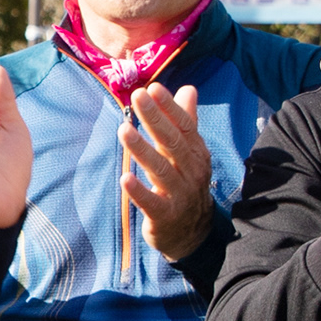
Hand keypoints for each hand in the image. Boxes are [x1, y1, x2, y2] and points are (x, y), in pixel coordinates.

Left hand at [117, 82, 211, 261]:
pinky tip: (125, 179)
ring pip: (161, 169)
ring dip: (142, 150)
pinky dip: (139, 191)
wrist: (192, 233)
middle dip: (155, 118)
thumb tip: (189, 88)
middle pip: (172, 142)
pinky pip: (152, 202)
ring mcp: (180, 194)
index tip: (153, 88)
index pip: (185, 126)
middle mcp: (191, 171)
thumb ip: (187, 121)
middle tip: (137, 97)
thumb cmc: (185, 184)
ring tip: (124, 130)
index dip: (169, 107)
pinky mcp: (165, 215)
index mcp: (196, 153)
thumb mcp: (189, 153)